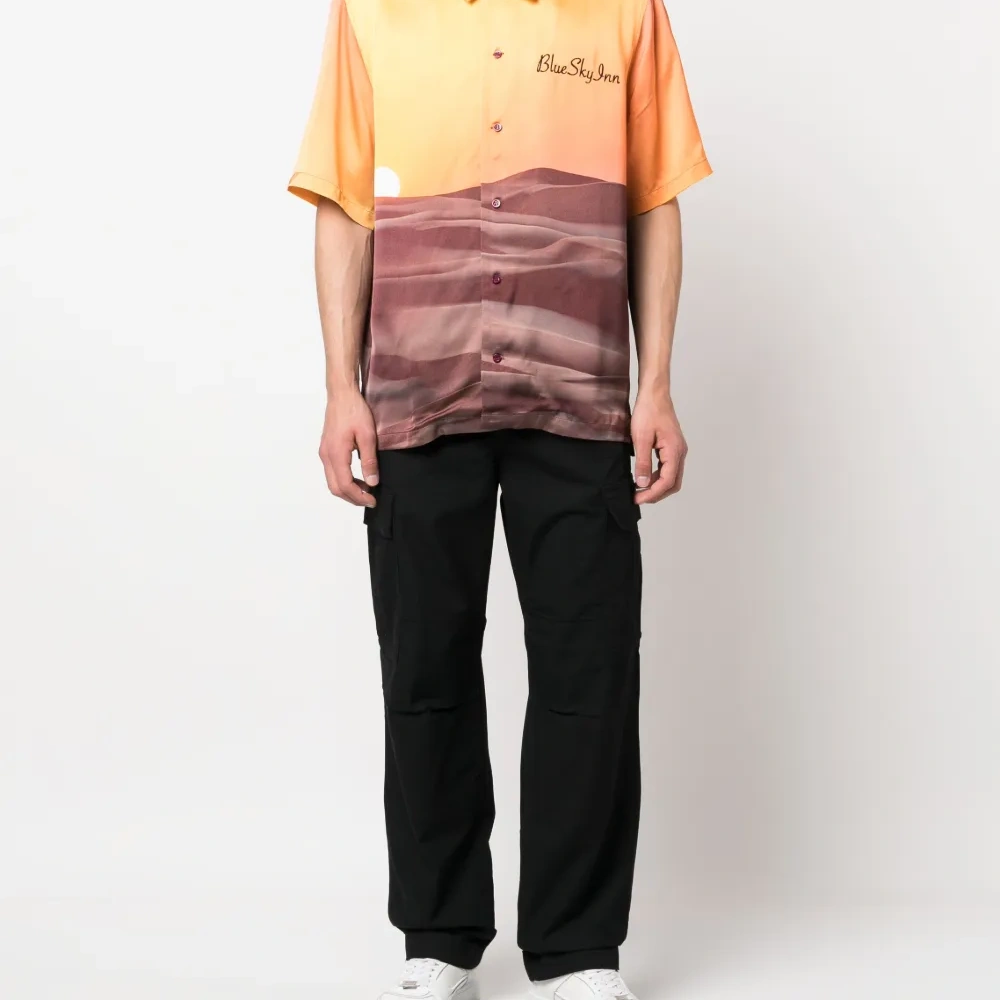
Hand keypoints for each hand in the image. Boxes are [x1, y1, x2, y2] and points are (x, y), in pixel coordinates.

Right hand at [318, 388, 378, 506]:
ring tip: (366, 489)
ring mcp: (324, 452)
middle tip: (370, 499)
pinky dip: (344, 480)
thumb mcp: (368, 435)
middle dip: (352, 498)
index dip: (359, 497)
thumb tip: (372, 482)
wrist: (341, 394)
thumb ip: (369, 460)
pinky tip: (357, 478)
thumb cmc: (355, 411)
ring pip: (332, 481)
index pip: (345, 485)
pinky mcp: (326, 449)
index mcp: (336, 454)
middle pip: (335, 488)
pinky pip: (332, 472)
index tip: (373, 501)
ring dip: (348, 490)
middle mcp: (326, 456)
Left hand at [630, 385, 687, 504]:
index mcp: (674, 451)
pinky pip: (668, 468)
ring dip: (657, 486)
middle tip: (638, 498)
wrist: (654, 394)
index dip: (652, 494)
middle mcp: (680, 452)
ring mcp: (677, 450)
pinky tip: (645, 478)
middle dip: (657, 494)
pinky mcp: (672, 447)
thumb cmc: (648, 411)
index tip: (637, 499)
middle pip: (673, 483)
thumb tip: (643, 484)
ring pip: (672, 477)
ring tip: (640, 490)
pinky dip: (658, 477)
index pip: (667, 481)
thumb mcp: (641, 438)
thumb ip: (643, 463)